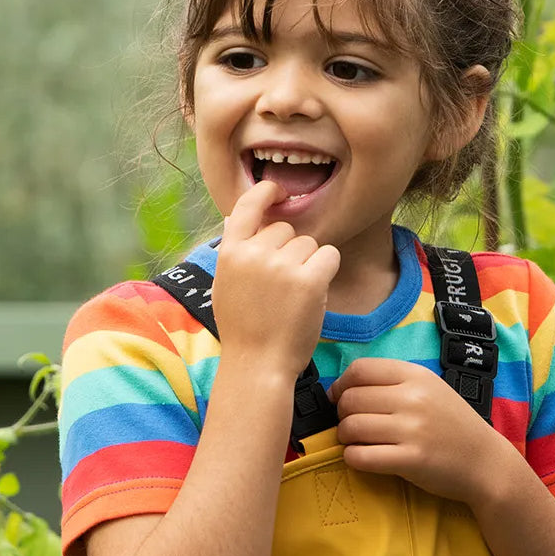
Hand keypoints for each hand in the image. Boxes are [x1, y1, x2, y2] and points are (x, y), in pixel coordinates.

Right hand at [210, 181, 340, 380]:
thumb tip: (233, 218)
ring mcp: (281, 266)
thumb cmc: (244, 330)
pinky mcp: (309, 280)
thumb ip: (234, 252)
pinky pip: (329, 255)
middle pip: (286, 229)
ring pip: (309, 243)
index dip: (266, 193)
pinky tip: (314, 292)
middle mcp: (254, 254)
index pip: (247, 206)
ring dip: (309, 263)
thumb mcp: (225, 286)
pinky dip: (327, 270)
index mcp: (229, 253)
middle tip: (281, 287)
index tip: (278, 190)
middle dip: (290, 251)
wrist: (257, 365)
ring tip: (293, 296)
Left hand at [327, 357, 514, 506]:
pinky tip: (363, 457)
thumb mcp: (430, 389)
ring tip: (357, 442)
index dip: (341, 385)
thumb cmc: (452, 426)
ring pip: (351, 427)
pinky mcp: (410, 460)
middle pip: (350, 399)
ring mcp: (413, 430)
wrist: (485, 462)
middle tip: (351, 425)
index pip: (360, 369)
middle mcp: (413, 399)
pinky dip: (352, 458)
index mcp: (416, 376)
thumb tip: (344, 389)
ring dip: (345, 437)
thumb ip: (394, 383)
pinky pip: (360, 456)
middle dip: (341, 414)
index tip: (340, 399)